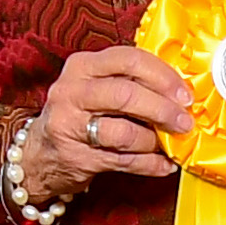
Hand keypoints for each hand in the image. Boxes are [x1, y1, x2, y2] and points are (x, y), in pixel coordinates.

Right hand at [19, 47, 193, 207]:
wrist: (40, 152)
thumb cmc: (81, 113)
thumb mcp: (97, 86)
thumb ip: (131, 82)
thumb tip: (182, 93)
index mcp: (83, 66)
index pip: (129, 60)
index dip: (163, 76)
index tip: (185, 94)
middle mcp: (72, 92)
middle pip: (126, 95)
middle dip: (163, 110)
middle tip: (185, 122)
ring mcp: (70, 125)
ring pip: (125, 132)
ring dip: (155, 141)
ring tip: (169, 145)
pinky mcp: (76, 157)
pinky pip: (124, 162)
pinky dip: (150, 165)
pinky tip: (164, 164)